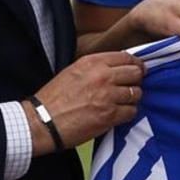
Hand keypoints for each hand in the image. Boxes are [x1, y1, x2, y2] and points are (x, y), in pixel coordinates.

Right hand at [24, 51, 144, 155]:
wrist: (42, 122)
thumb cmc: (54, 98)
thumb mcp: (73, 71)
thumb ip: (96, 67)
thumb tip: (117, 68)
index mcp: (93, 62)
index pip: (126, 57)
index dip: (134, 65)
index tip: (136, 70)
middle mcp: (103, 76)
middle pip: (136, 73)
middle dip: (136, 80)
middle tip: (131, 87)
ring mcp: (108, 96)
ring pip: (137, 93)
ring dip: (132, 99)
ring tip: (123, 103)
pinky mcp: (109, 115)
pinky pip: (132, 111)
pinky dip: (128, 113)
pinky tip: (119, 114)